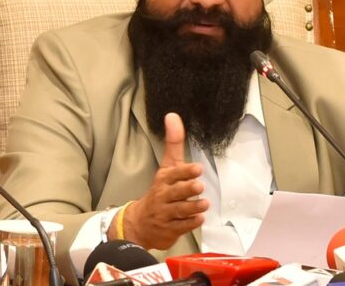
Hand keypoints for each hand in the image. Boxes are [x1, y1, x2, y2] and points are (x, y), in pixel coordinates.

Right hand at [116, 112, 208, 249]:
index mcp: (164, 180)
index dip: (184, 172)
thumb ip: (173, 143)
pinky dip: (191, 223)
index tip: (197, 169)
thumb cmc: (160, 191)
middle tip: (199, 186)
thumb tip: (173, 115)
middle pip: (176, 192)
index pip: (173, 174)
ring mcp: (166, 214)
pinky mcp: (170, 229)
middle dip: (187, 189)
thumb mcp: (167, 167)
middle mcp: (164, 196)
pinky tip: (199, 219)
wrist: (140, 223)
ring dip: (193, 207)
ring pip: (180, 211)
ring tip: (204, 204)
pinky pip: (182, 227)